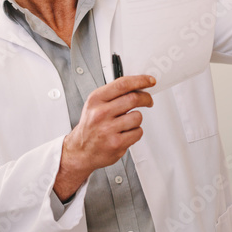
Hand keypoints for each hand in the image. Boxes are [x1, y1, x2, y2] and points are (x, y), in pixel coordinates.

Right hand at [54, 74, 154, 200]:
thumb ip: (114, 94)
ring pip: (137, 116)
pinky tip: (125, 134)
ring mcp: (108, 129)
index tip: (150, 81)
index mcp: (96, 100)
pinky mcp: (116, 143)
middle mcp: (100, 113)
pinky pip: (138, 132)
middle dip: (146, 98)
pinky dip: (135, 133)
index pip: (122, 84)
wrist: (80, 151)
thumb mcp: (95, 105)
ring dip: (136, 119)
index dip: (140, 80)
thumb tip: (137, 86)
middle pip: (133, 98)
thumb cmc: (90, 127)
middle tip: (148, 101)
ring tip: (126, 124)